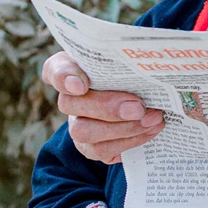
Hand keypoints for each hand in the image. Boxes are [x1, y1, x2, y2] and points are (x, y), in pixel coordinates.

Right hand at [43, 52, 163, 163]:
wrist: (139, 102)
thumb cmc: (131, 75)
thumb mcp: (129, 62)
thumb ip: (129, 59)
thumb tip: (151, 57)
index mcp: (73, 69)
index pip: (55, 69)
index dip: (64, 77)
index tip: (81, 85)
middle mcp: (69, 98)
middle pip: (70, 104)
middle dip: (107, 107)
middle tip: (139, 108)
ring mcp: (76, 124)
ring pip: (84, 132)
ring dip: (123, 127)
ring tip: (153, 119)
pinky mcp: (89, 147)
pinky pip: (101, 150)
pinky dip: (130, 140)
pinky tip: (150, 130)